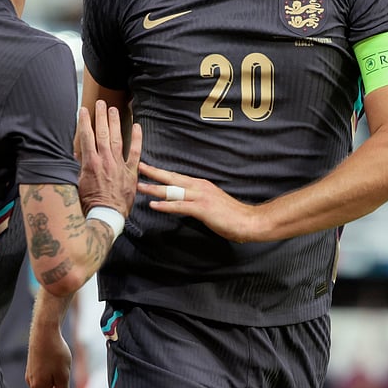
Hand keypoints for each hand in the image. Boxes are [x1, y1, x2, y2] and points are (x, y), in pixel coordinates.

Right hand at [26, 322, 71, 387]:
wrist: (44, 331)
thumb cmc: (55, 352)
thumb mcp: (63, 375)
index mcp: (38, 387)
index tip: (62, 384)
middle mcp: (31, 382)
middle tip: (63, 372)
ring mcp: (30, 373)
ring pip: (45, 383)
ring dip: (54, 379)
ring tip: (60, 365)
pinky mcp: (32, 365)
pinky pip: (43, 374)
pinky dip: (51, 371)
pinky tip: (56, 360)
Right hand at [76, 100, 141, 215]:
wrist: (106, 216)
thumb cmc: (89, 203)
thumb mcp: (78, 184)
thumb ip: (79, 167)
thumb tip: (77, 155)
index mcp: (90, 163)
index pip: (86, 137)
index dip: (84, 121)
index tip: (83, 110)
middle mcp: (105, 161)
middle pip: (101, 133)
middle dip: (100, 116)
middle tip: (100, 103)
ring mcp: (119, 165)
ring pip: (116, 139)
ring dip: (115, 123)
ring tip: (113, 109)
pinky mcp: (131, 172)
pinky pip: (135, 152)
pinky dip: (136, 139)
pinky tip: (137, 126)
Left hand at [139, 163, 259, 242]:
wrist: (247, 220)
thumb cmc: (231, 214)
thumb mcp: (211, 202)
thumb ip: (197, 199)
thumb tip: (184, 201)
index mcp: (200, 185)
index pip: (177, 177)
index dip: (162, 173)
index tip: (149, 168)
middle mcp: (199, 187)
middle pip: (172, 178)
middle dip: (154, 172)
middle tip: (139, 166)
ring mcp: (200, 197)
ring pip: (173, 190)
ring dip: (155, 188)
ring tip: (140, 186)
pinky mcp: (202, 208)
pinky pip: (179, 206)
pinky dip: (165, 205)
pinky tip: (154, 205)